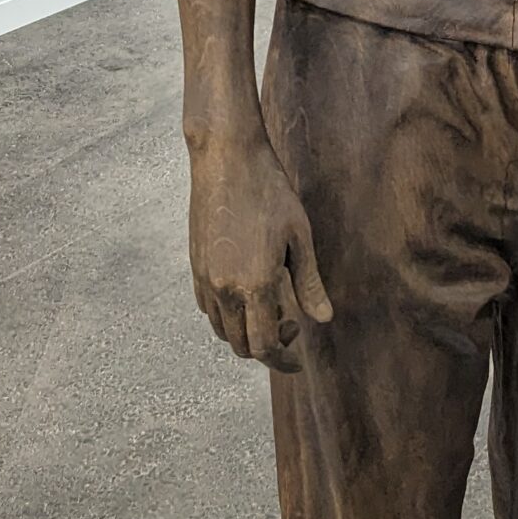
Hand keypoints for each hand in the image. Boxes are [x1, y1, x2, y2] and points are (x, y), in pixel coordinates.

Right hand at [188, 132, 331, 372]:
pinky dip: (227, 315)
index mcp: (255, 285)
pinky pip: (208, 308)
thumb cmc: (270, 191)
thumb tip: (323, 320)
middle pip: (241, 345)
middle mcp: (225, 289)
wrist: (227, 157)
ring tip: (270, 308)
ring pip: (222, 330)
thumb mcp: (300, 236)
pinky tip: (246, 294)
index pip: (265, 345)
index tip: (298, 360)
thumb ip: (308, 283)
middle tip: (292, 326)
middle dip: (267, 349)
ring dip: (246, 333)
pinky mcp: (194, 266)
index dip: (283, 361)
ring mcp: (205, 278)